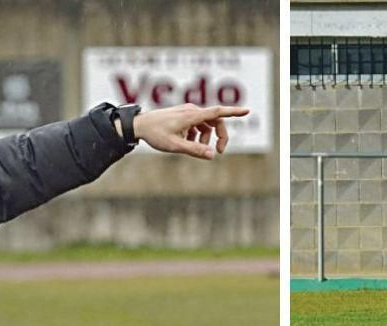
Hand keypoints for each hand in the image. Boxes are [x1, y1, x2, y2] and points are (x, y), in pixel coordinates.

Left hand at [134, 104, 248, 158]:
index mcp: (192, 116)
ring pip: (206, 125)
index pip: (218, 112)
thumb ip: (195, 150)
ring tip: (193, 148)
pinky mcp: (183, 116)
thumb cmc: (155, 134)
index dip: (234, 112)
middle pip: (215, 122)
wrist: (139, 125)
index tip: (247, 111)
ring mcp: (187, 113)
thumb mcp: (175, 146)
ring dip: (205, 138)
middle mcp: (192, 111)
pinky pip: (197, 125)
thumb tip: (212, 155)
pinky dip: (196, 135)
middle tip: (219, 152)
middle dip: (220, 136)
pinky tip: (185, 142)